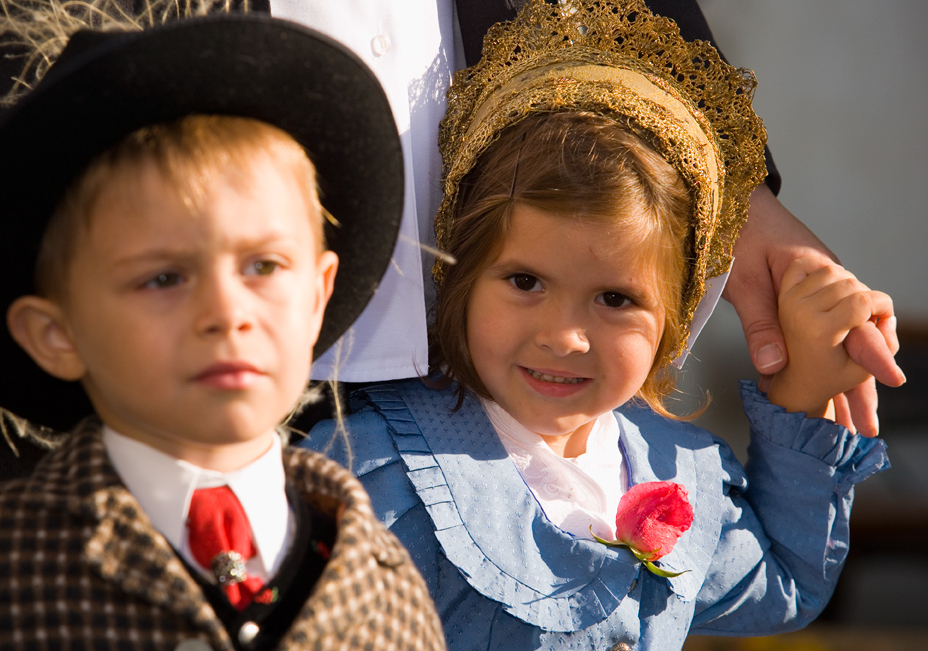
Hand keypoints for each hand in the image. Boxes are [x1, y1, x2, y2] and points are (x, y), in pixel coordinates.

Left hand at [724, 183, 901, 434]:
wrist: (731, 200)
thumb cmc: (736, 233)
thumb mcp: (742, 280)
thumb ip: (760, 323)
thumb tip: (774, 368)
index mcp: (822, 276)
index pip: (857, 322)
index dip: (873, 354)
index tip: (889, 380)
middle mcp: (832, 283)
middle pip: (857, 340)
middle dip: (862, 388)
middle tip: (865, 431)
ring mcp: (824, 289)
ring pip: (845, 341)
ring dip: (849, 382)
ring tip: (853, 424)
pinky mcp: (810, 295)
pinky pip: (830, 333)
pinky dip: (833, 363)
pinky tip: (830, 389)